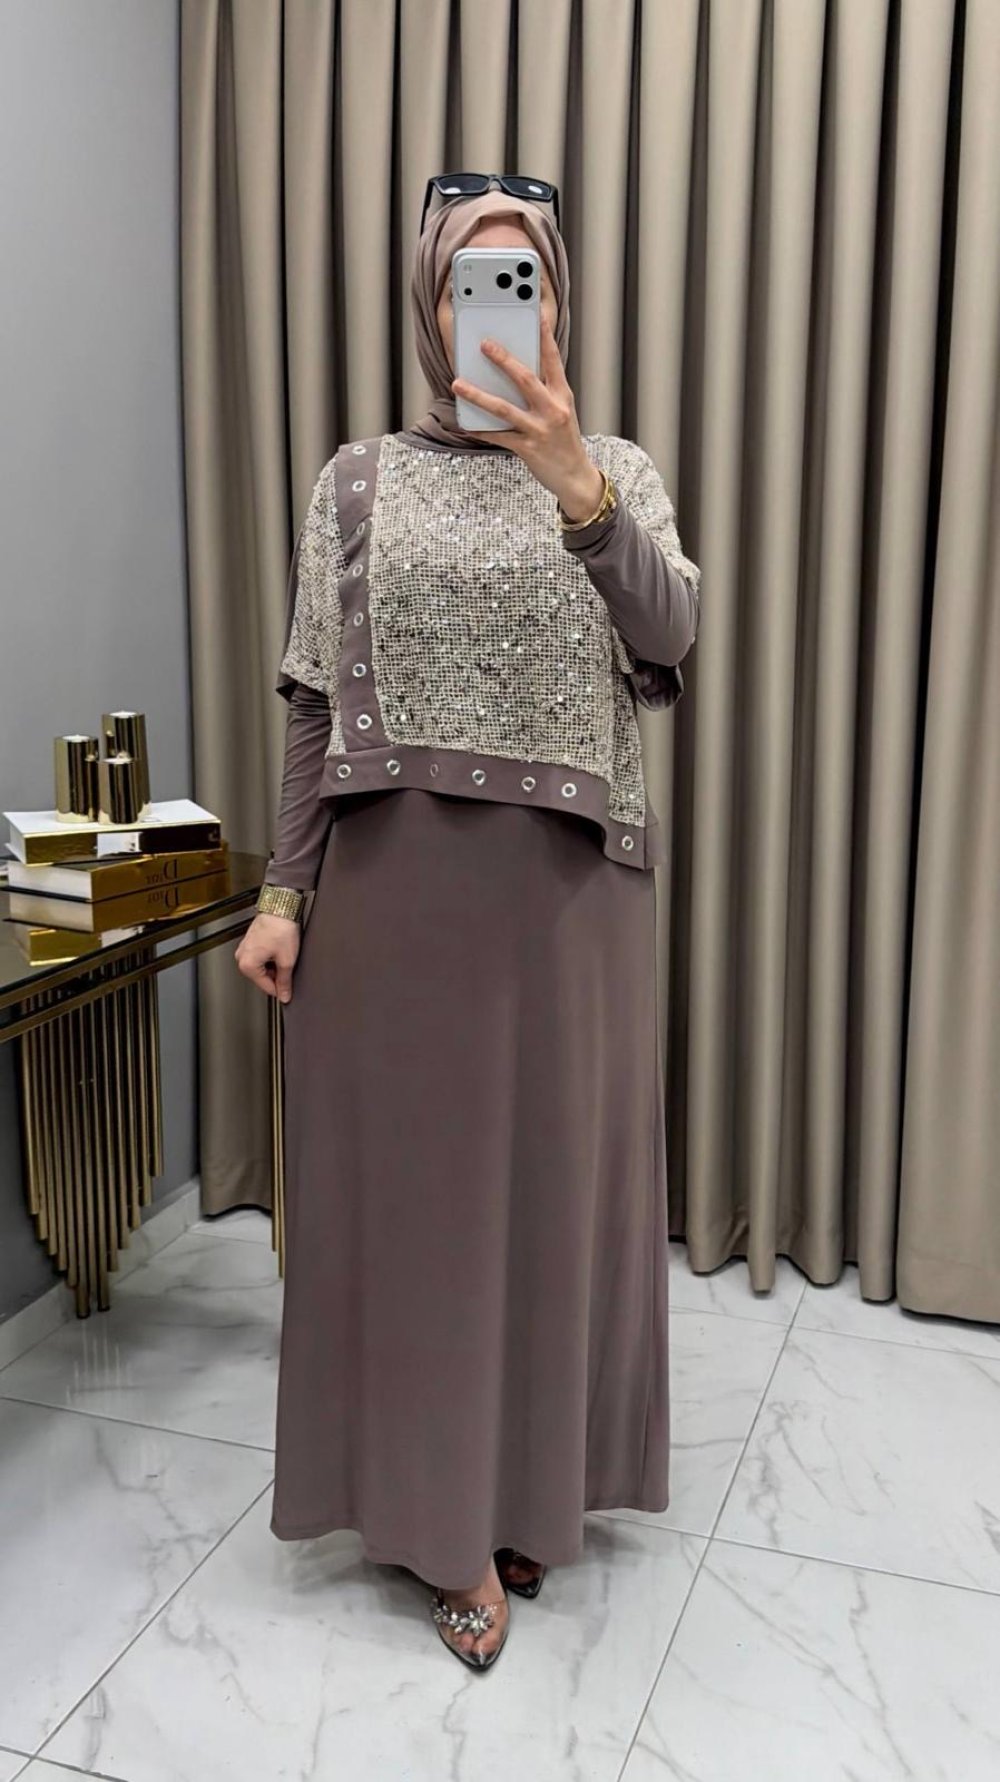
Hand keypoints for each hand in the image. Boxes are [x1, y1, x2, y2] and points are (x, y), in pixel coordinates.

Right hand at [235, 912, 299, 1001]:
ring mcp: (244, 949)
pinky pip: (260, 957)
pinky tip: (279, 949)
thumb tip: (285, 994)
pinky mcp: (250, 942)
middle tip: (289, 966)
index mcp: (247, 964)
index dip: (280, 990)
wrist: (280, 907)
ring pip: (261, 967)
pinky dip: (270, 957)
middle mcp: (242, 957)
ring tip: (284, 954)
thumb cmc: (280, 928)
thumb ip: (285, 981)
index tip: (289, 991)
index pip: (266, 987)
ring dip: (273, 966)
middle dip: (276, 976)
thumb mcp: (286, 960)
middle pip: (262, 978)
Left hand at [451, 311, 605, 521]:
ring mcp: (540, 430)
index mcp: (562, 396)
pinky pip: (499, 436)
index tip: (536, 315)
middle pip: (525, 379)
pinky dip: (480, 430)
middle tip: (484, 344)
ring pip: (504, 408)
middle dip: (503, 360)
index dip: (545, 337)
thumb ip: (544, 392)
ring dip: (478, 395)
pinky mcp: (528, 449)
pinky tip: (465, 424)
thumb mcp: (562, 411)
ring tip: (458, 384)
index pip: (553, 360)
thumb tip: (515, 372)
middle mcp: (553, 410)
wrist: (575, 477)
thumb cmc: (564, 441)